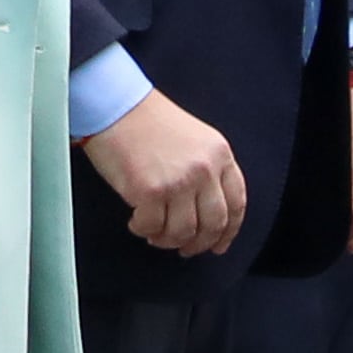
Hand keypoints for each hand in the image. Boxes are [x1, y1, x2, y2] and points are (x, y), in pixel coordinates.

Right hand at [80, 89, 246, 256]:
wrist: (115, 103)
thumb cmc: (147, 118)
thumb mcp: (194, 138)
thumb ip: (208, 169)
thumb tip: (205, 211)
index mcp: (219, 153)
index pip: (236, 203)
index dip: (228, 231)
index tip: (219, 244)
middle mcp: (204, 169)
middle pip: (213, 224)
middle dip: (199, 244)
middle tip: (185, 249)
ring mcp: (178, 181)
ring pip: (183, 233)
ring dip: (167, 240)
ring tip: (155, 233)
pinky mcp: (150, 191)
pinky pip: (152, 227)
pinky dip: (144, 230)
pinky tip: (137, 221)